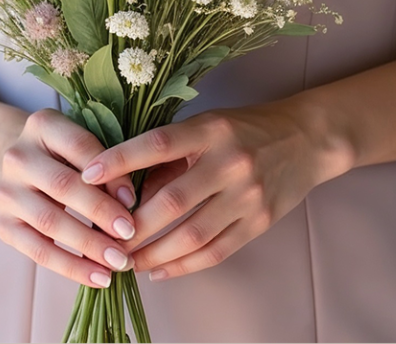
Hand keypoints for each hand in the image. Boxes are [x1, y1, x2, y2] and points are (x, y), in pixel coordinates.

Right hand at [0, 108, 139, 286]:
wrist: (3, 161)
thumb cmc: (58, 152)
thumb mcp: (77, 143)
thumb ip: (104, 162)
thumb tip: (130, 201)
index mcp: (42, 125)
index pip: (80, 146)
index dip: (108, 174)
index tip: (133, 200)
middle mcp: (18, 156)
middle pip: (62, 186)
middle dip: (100, 213)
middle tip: (129, 234)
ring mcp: (6, 192)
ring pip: (50, 223)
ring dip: (89, 246)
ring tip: (119, 262)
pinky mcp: (2, 225)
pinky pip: (38, 251)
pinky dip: (71, 267)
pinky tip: (98, 277)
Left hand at [80, 102, 318, 280]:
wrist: (306, 139)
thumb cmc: (245, 128)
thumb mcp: (207, 125)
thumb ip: (171, 153)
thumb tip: (126, 185)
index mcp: (211, 130)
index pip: (159, 144)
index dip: (122, 159)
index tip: (88, 174)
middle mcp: (229, 162)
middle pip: (172, 200)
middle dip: (132, 225)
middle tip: (101, 238)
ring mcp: (247, 195)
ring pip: (191, 234)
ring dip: (152, 252)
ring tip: (124, 261)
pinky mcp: (259, 222)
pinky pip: (215, 250)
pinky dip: (183, 265)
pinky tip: (158, 270)